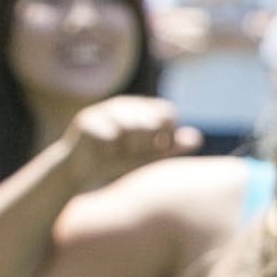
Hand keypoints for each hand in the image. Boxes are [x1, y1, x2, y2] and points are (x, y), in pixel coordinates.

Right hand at [59, 96, 198, 191]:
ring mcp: (104, 111)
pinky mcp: (86, 121)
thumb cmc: (115, 160)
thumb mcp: (145, 156)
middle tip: (140, 151)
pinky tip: (110, 153)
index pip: (165, 113)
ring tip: (125, 152)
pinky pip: (107, 132)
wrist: (78, 170)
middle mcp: (123, 106)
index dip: (168, 132)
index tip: (161, 149)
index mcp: (140, 110)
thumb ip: (169, 147)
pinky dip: (111, 144)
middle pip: (148, 118)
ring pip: (129, 123)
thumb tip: (198, 138)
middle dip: (149, 137)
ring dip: (131, 142)